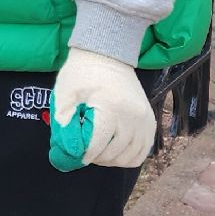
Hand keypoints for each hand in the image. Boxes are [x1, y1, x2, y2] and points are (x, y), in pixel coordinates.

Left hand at [50, 48, 153, 168]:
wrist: (107, 55)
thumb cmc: (81, 75)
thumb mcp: (64, 96)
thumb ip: (63, 126)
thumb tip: (67, 154)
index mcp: (110, 108)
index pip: (96, 146)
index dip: (81, 154)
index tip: (72, 152)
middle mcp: (133, 116)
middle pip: (113, 154)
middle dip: (94, 157)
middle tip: (83, 148)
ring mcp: (145, 120)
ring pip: (129, 158)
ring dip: (110, 159)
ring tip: (97, 149)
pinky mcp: (151, 122)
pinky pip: (142, 152)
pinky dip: (127, 157)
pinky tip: (113, 149)